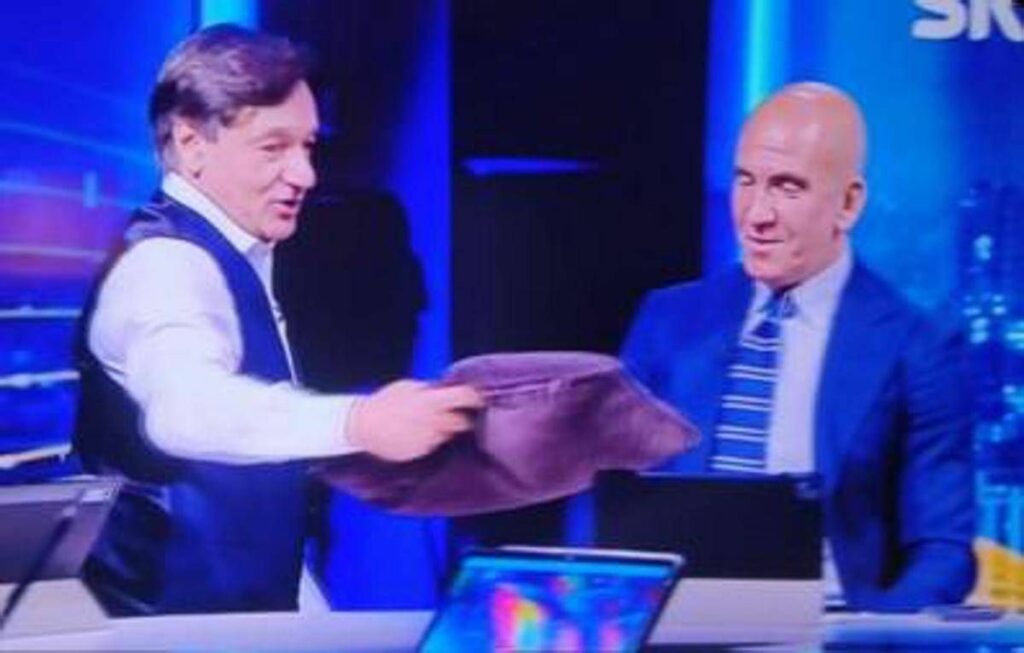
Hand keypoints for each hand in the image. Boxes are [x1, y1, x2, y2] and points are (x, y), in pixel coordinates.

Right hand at [348, 380, 483, 461]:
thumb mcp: (407, 387)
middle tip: (455, 414)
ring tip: (426, 423)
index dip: (474, 397)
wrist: (363, 426)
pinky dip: (429, 439)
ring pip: (447, 435)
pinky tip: (414, 433)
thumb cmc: (385, 402)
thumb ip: (429, 390)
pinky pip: (433, 445)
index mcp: (430, 402)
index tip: (479, 398)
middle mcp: (432, 423)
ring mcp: (427, 440)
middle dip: (462, 418)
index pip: (464, 398)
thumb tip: (447, 389)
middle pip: (463, 423)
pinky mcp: (420, 453)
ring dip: (443, 430)